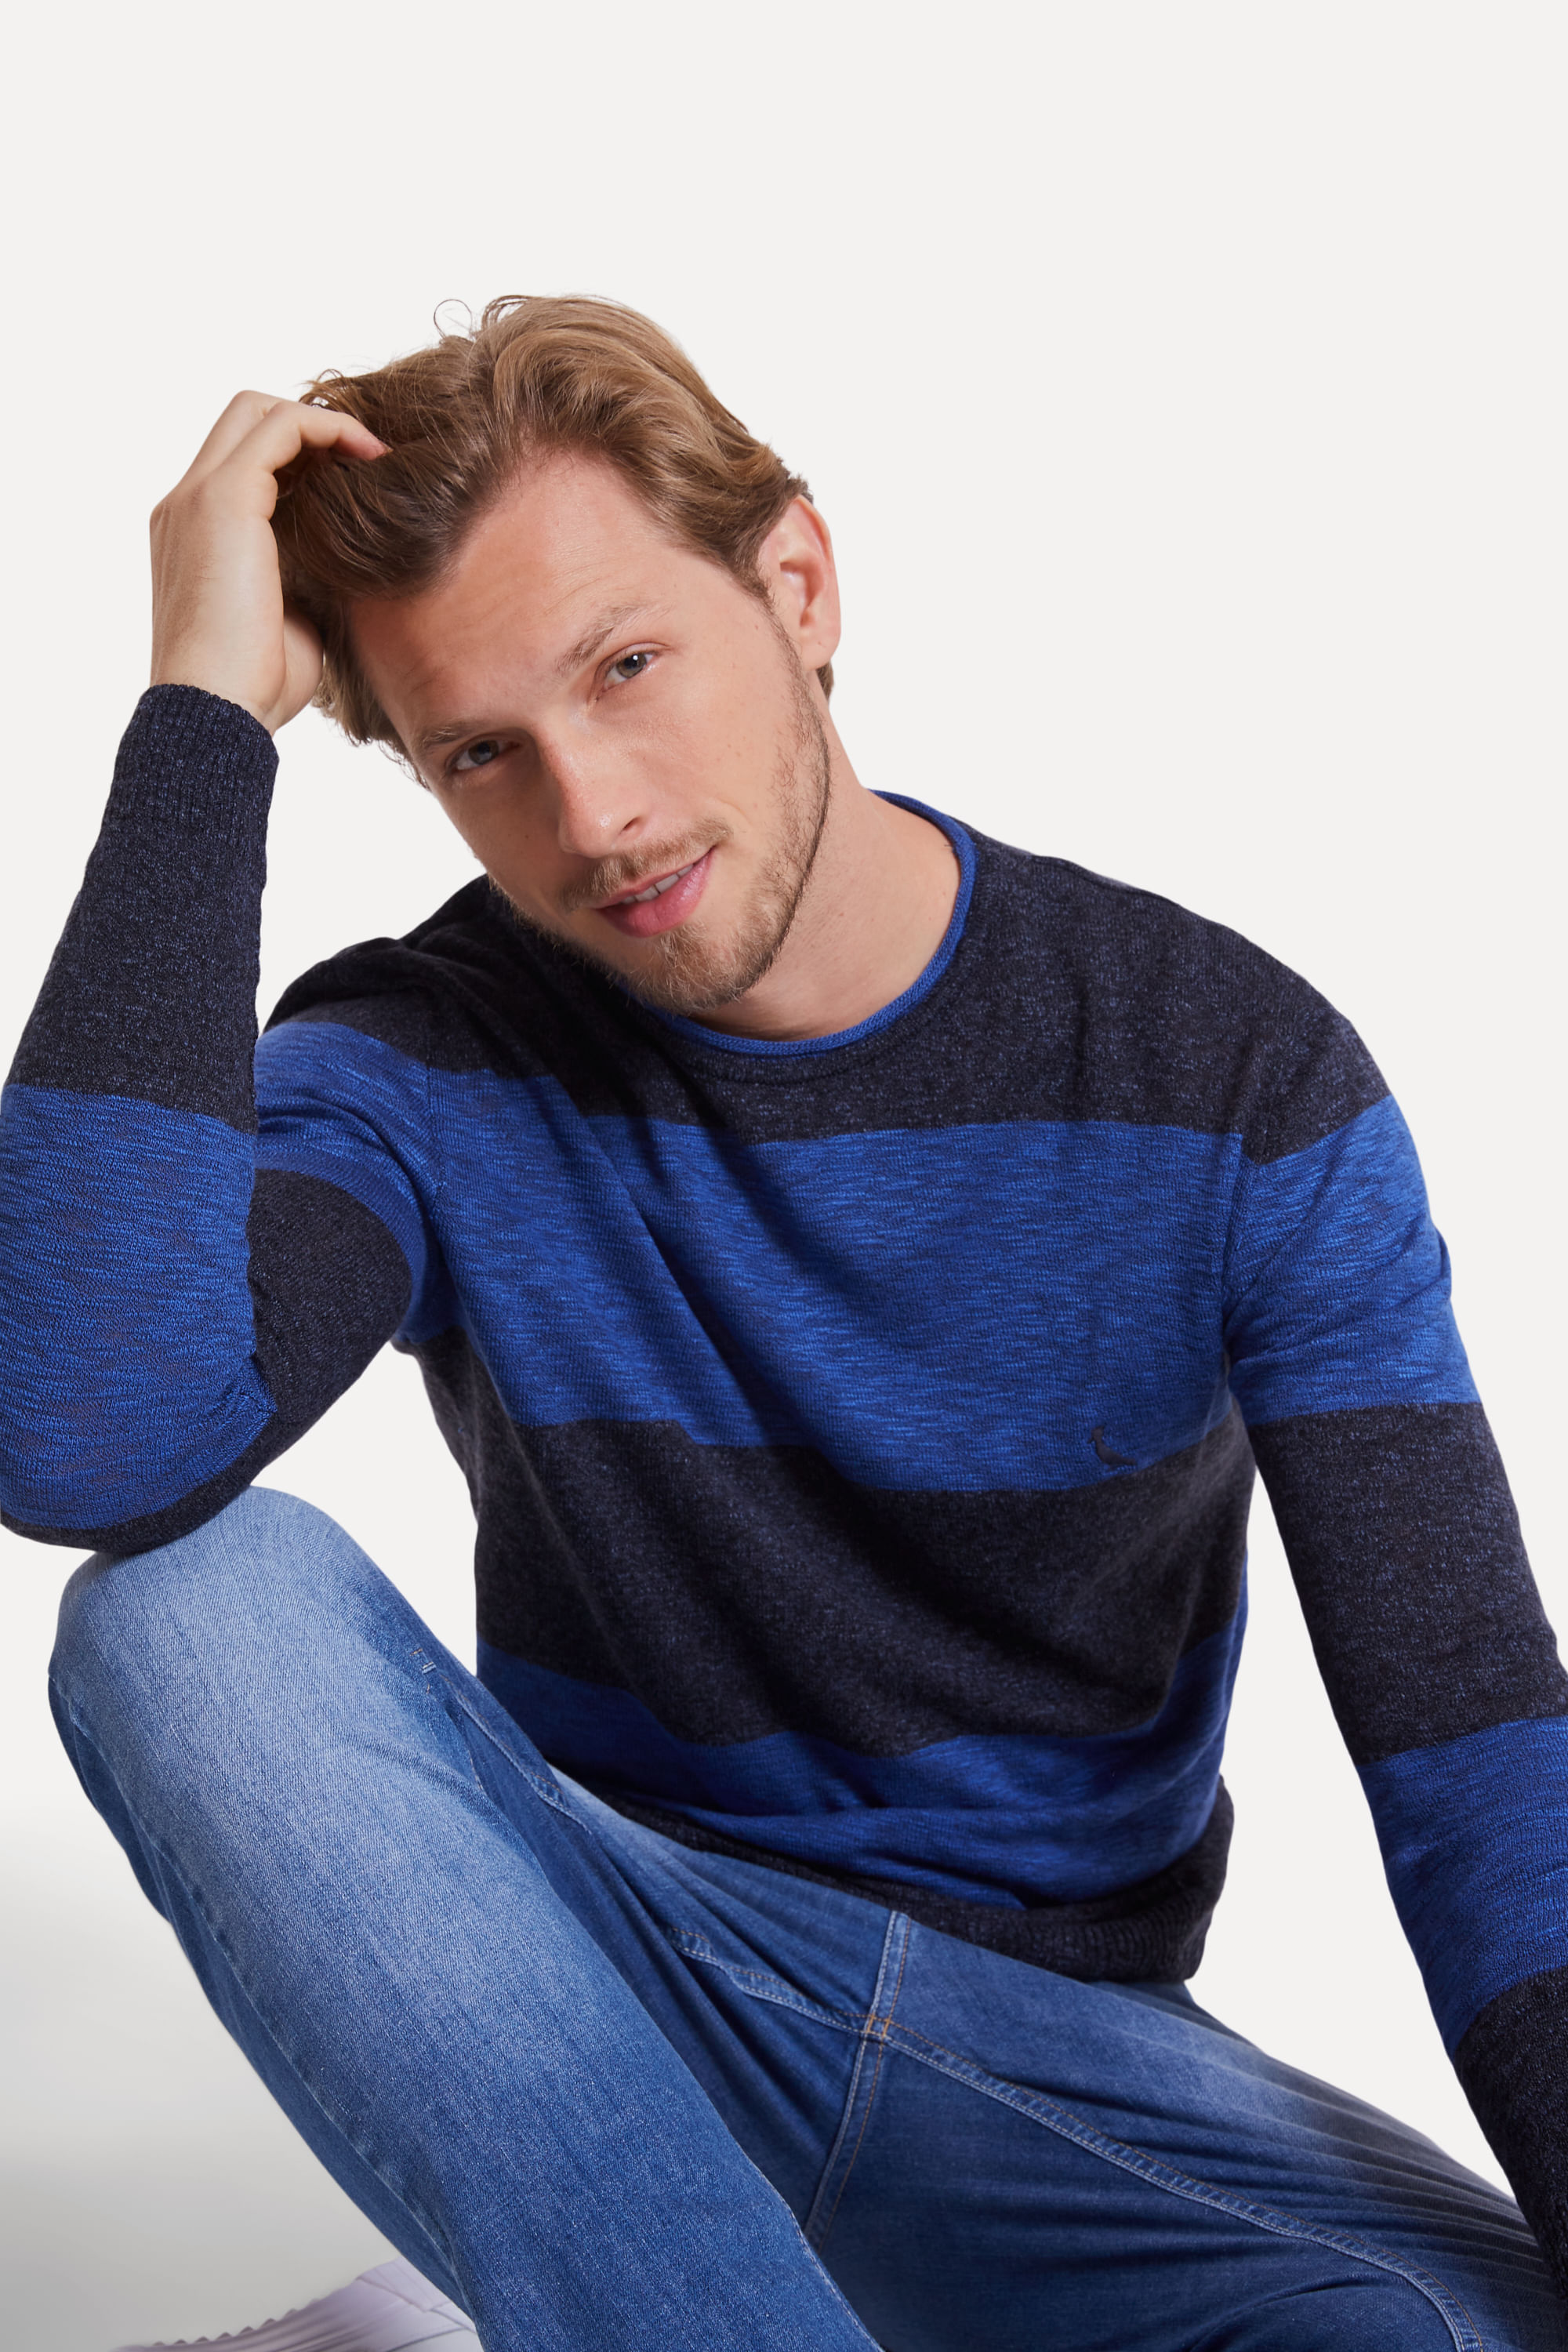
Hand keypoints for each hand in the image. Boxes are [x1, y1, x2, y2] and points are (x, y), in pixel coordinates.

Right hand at [149, 393, 386, 734]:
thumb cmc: (255, 687)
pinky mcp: (224, 499)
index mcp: (192, 534)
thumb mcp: (290, 621)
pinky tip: (368, 458)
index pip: (241, 461)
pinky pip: (281, 429)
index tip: (355, 481)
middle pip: (244, 419)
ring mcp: (197, 498)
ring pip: (259, 412)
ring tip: (375, 455)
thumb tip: (349, 568)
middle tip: (368, 458)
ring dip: (323, 423)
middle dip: (309, 425)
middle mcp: (185, 505)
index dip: (300, 457)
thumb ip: (306, 580)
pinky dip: (328, 430)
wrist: (217, 711)